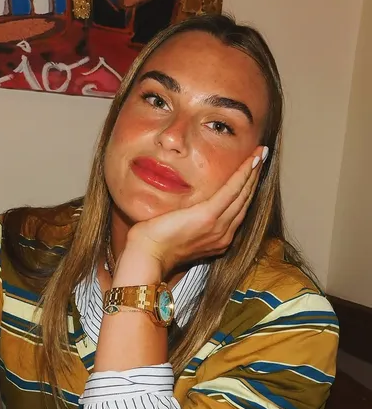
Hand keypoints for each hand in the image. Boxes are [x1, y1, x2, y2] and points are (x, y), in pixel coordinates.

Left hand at [124, 147, 265, 277]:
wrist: (147, 255)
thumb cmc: (155, 243)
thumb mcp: (179, 229)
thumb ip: (190, 218)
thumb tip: (188, 204)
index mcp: (217, 238)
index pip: (237, 209)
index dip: (246, 189)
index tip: (252, 171)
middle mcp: (223, 235)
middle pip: (244, 201)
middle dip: (254, 177)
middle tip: (261, 156)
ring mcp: (218, 227)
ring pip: (242, 194)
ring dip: (253, 172)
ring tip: (260, 154)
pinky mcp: (208, 216)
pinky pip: (232, 191)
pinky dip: (243, 174)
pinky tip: (251, 160)